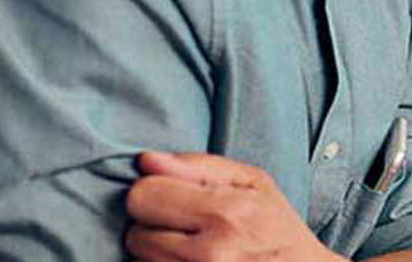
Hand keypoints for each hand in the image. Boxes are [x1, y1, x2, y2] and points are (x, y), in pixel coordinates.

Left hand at [125, 151, 340, 261]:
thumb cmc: (277, 229)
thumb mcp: (254, 183)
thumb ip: (199, 166)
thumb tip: (146, 161)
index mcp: (226, 212)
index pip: (144, 195)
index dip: (155, 192)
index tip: (173, 198)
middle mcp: (210, 253)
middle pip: (135, 233)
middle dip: (154, 227)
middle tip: (186, 228)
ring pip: (140, 261)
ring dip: (157, 254)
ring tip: (191, 251)